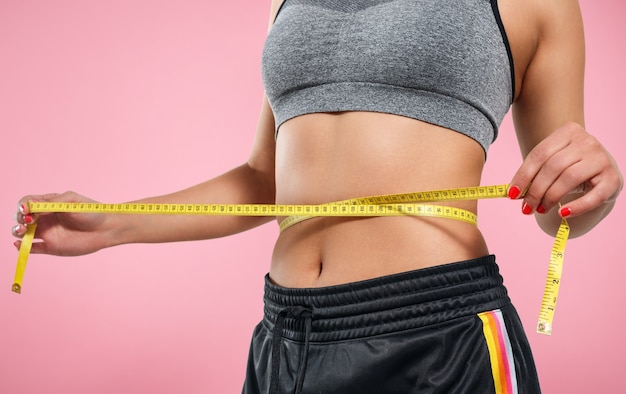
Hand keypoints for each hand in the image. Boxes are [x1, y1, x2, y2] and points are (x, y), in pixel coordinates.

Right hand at [12, 191, 110, 255]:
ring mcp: (48, 233)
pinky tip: (20, 245)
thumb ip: (51, 202)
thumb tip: (29, 207)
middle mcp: (46, 218)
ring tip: (22, 231)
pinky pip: (32, 249)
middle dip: (19, 218)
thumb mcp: (71, 200)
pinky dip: (23, 248)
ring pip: (24, 233)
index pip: (27, 203)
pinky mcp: (52, 247)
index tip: (27, 210)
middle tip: (28, 221)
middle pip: (22, 218)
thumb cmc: (92, 211)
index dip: (23, 206)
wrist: (106, 229)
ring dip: (17, 231)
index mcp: (49, 204)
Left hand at [508, 122, 622, 218]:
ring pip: (569, 178)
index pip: (540, 154)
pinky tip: (563, 214)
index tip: (511, 194)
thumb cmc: (569, 166)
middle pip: (553, 167)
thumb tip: (512, 192)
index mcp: (568, 132)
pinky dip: (577, 207)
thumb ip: (534, 173)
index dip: (523, 175)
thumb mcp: (552, 163)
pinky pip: (593, 196)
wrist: (600, 172)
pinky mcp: (613, 179)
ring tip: (540, 210)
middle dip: (535, 190)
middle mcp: (587, 142)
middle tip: (526, 208)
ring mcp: (602, 159)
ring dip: (550, 198)